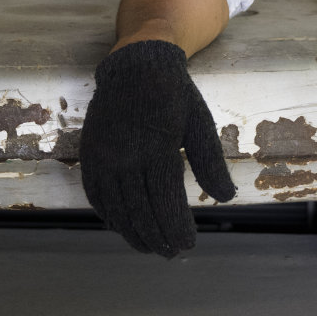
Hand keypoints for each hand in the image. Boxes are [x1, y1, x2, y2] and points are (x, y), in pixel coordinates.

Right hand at [79, 40, 236, 255]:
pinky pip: (95, 193)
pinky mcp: (90, 152)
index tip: (188, 244)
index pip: (166, 203)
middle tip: (171, 252)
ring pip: (117, 208)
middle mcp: (126, 156)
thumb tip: (226, 197)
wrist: (136, 63)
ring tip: (148, 247)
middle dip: (157, 237)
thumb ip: (210, 162)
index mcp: (158, 149)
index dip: (176, 228)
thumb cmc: (173, 94)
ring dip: (132, 232)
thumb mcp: (199, 122)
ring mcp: (105, 155)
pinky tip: (119, 225)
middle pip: (140, 212)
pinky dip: (107, 214)